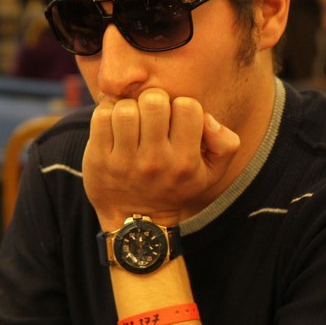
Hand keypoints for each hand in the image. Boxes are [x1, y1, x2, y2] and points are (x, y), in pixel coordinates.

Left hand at [83, 88, 239, 225]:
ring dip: (127, 109)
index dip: (179, 107)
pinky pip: (101, 116)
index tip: (173, 122)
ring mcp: (125, 161)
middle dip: (152, 103)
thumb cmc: (175, 187)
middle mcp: (156, 162)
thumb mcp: (210, 173)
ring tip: (131, 124)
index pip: (188, 106)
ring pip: (125, 108)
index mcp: (185, 161)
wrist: (136, 222)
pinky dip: (106, 114)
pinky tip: (113, 128)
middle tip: (149, 118)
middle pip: (154, 101)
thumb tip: (207, 117)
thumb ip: (225, 144)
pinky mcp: (100, 159)